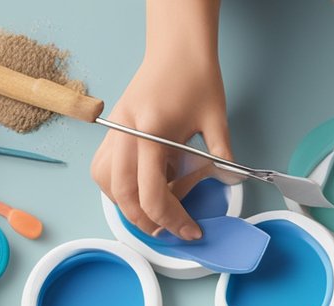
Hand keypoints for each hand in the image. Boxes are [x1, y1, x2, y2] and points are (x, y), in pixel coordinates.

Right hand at [90, 54, 229, 240]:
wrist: (177, 47)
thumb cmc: (196, 76)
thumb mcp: (216, 119)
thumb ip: (222, 157)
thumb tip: (230, 184)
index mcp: (152, 131)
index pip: (153, 192)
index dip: (173, 220)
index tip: (191, 231)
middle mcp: (126, 132)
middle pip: (123, 195)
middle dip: (147, 221)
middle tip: (171, 231)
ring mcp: (115, 130)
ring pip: (105, 183)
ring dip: (126, 205)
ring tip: (154, 213)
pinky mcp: (113, 129)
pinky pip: (103, 168)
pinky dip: (117, 186)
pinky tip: (139, 188)